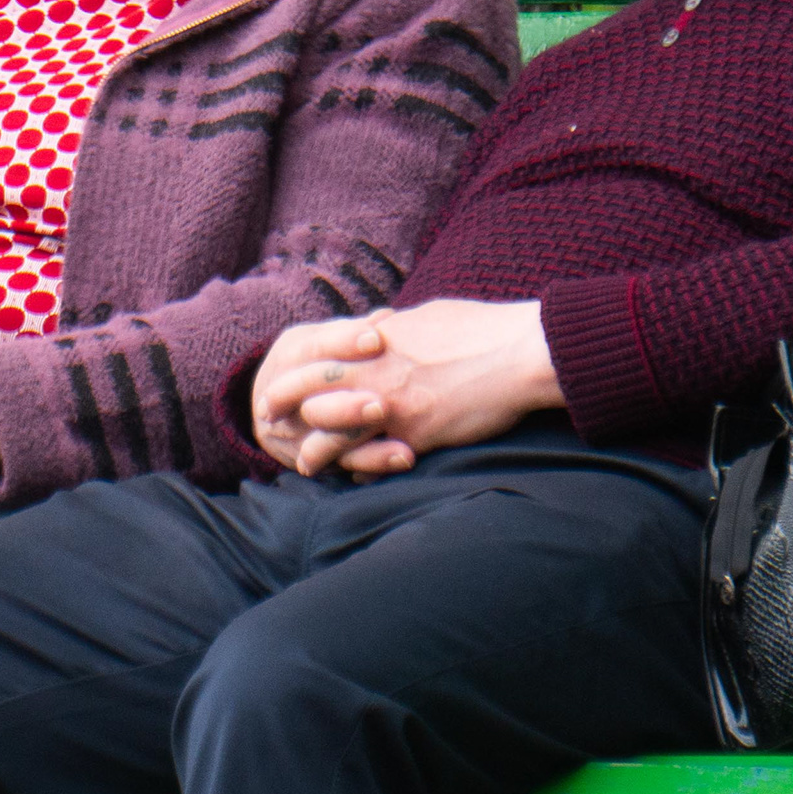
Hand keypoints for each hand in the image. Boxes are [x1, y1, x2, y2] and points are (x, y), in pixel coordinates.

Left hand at [251, 300, 560, 479]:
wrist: (524, 352)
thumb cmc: (484, 329)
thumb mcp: (430, 317)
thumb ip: (397, 329)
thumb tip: (382, 327)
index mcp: (378, 338)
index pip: (318, 353)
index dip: (292, 371)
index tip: (277, 383)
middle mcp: (377, 369)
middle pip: (311, 390)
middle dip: (284, 406)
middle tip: (267, 420)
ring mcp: (393, 403)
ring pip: (333, 431)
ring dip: (315, 450)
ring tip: (304, 463)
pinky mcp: (416, 433)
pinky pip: (374, 458)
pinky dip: (362, 468)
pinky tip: (356, 475)